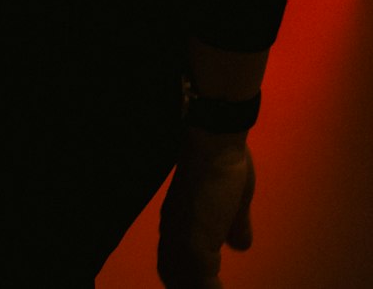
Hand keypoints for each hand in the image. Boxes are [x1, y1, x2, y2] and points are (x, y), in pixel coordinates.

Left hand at [157, 137, 254, 287]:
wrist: (216, 139)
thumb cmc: (223, 160)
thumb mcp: (234, 200)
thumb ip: (235, 224)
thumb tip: (240, 245)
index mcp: (178, 223)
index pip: (175, 263)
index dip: (189, 279)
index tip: (206, 284)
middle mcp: (172, 234)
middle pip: (174, 277)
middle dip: (192, 287)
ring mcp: (181, 241)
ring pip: (185, 284)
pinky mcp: (195, 244)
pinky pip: (203, 286)